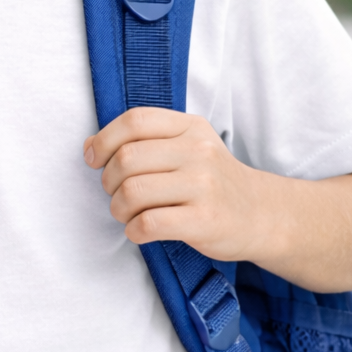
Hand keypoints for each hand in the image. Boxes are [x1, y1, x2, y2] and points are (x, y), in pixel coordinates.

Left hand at [84, 107, 262, 259]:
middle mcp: (198, 151)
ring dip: (118, 208)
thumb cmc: (213, 182)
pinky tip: (140, 231)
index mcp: (190, 127)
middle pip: (127, 158)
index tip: (94, 159)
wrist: (261, 214)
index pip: (135, 120)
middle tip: (117, 194)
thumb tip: (90, 147)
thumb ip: (145, 141)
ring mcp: (203, 186)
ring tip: (127, 214)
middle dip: (109, 181)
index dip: (104, 140)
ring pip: (133, 192)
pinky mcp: (204, 220)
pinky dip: (133, 231)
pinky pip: (148, 224)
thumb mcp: (189, 146)